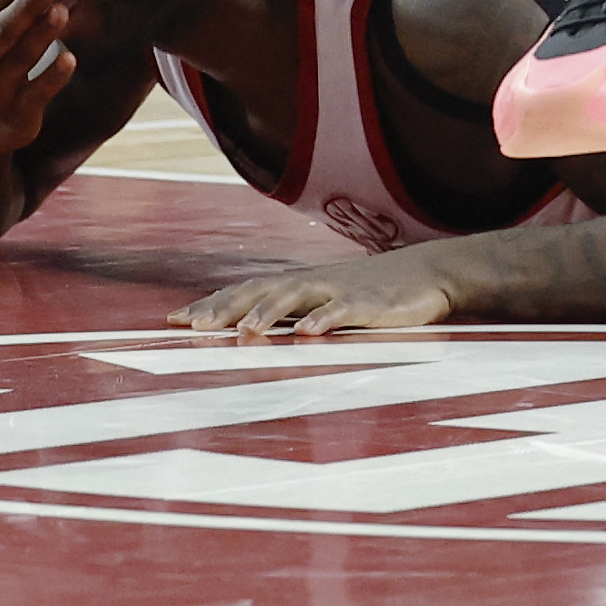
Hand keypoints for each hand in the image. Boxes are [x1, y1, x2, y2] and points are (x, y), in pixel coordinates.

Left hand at [179, 256, 457, 339]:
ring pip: (296, 296)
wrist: (431, 272)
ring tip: (243, 333)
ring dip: (268, 313)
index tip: (174, 319)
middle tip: (192, 326)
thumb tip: (252, 332)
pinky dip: (323, 320)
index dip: (212, 303)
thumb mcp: (329, 300)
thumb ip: (295, 313)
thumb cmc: (374, 293)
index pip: (246, 290)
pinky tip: (306, 333)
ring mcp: (341, 290)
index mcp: (300, 284)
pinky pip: (343, 310)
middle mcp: (313, 282)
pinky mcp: (370, 303)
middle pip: (261, 290)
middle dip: (225, 308)